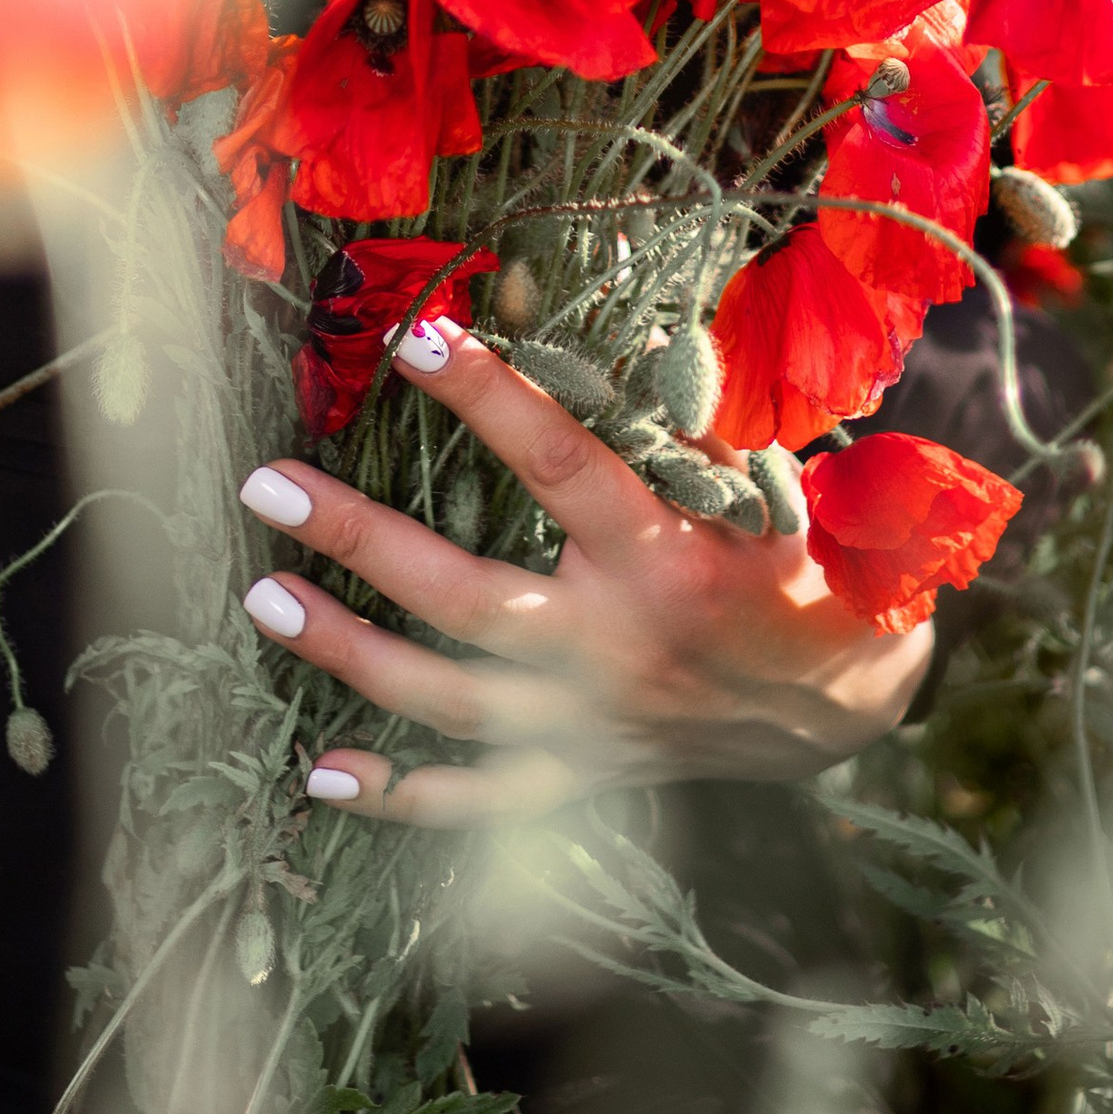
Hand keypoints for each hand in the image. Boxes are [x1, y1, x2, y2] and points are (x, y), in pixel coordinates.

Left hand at [237, 318, 931, 822]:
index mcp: (669, 557)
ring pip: (450, 701)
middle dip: (360, 538)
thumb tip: (591, 312)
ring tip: (264, 598)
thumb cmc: (799, 559)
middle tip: (268, 484)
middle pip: (466, 599)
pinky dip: (401, 795)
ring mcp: (594, 724)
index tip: (412, 341)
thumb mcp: (764, 471)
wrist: (848, 700)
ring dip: (349, 653)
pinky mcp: (585, 774)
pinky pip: (481, 800)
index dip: (486, 398)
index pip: (561, 465)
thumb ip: (680, 404)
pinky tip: (321, 773)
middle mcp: (620, 649)